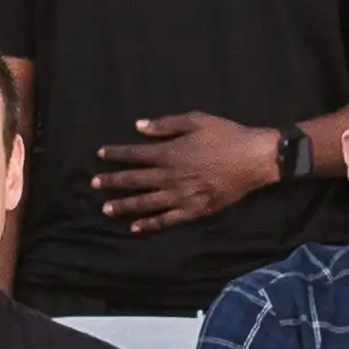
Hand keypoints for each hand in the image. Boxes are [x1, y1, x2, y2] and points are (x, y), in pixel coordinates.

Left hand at [88, 110, 282, 232]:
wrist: (254, 159)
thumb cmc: (226, 135)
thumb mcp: (196, 120)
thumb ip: (166, 125)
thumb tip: (139, 126)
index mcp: (169, 153)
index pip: (134, 154)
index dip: (116, 154)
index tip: (100, 155)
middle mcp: (170, 176)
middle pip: (134, 180)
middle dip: (112, 182)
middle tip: (93, 185)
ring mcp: (181, 196)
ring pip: (145, 203)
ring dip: (124, 205)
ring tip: (106, 208)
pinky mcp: (193, 210)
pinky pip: (166, 220)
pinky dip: (149, 224)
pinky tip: (135, 227)